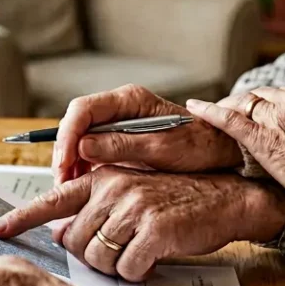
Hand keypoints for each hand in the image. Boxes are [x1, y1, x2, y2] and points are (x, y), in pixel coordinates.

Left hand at [0, 168, 284, 280]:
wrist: (228, 198)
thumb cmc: (178, 200)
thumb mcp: (132, 194)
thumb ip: (95, 210)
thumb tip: (61, 234)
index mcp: (103, 178)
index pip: (52, 201)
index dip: (22, 218)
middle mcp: (113, 188)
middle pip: (74, 242)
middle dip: (91, 257)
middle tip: (116, 254)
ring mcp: (133, 208)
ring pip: (97, 259)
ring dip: (114, 267)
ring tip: (135, 254)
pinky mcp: (154, 231)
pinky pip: (127, 269)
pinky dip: (137, 273)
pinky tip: (152, 260)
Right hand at [53, 84, 241, 183]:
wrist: (220, 151)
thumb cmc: (198, 146)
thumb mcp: (159, 149)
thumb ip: (121, 145)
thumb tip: (83, 147)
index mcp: (129, 99)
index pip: (82, 110)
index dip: (67, 136)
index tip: (65, 162)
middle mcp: (120, 107)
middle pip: (77, 123)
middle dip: (65, 151)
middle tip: (63, 180)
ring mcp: (119, 123)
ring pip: (81, 137)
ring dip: (72, 161)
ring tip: (71, 186)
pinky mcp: (121, 139)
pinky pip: (92, 149)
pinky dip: (84, 167)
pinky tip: (85, 184)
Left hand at [188, 84, 284, 214]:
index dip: (273, 104)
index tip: (266, 113)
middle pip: (263, 96)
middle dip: (248, 104)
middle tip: (235, 111)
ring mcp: (278, 116)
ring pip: (245, 104)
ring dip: (231, 108)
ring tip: (214, 113)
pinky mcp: (263, 138)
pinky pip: (230, 119)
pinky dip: (209, 111)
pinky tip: (195, 108)